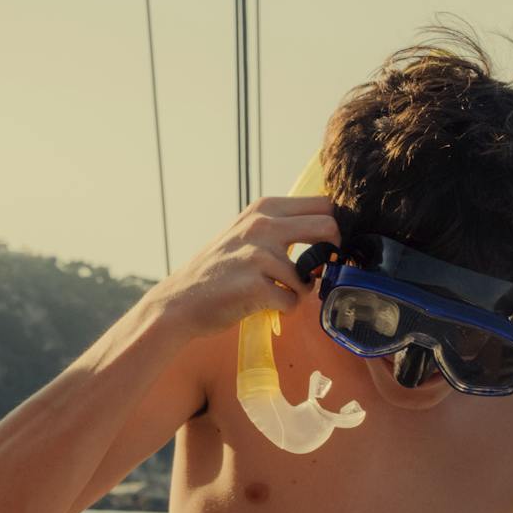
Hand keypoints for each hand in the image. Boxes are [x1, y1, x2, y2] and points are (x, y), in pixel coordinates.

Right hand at [152, 195, 339, 337]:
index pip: (323, 203)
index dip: (333, 226)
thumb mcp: (245, 233)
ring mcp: (258, 255)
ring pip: (309, 276)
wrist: (178, 302)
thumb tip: (328, 228)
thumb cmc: (216, 272)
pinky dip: (284, 308)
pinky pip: (292, 301)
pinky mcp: (255, 286)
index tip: (326, 245)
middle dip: (331, 252)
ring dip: (298, 291)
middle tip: (317, 269)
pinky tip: (265, 306)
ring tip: (276, 294)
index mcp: (264, 209)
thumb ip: (280, 227)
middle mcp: (262, 226)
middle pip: (328, 227)